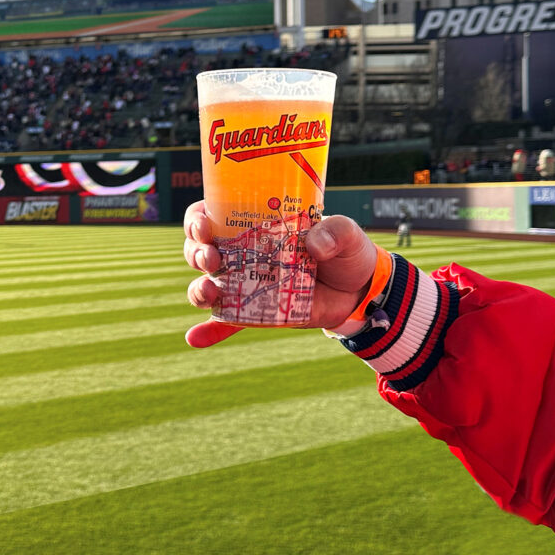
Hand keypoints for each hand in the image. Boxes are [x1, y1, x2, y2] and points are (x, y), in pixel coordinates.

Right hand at [183, 201, 377, 347]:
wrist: (359, 290)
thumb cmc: (345, 252)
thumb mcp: (346, 232)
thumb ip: (335, 230)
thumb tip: (315, 244)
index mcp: (254, 224)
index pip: (211, 216)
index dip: (197, 220)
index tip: (204, 225)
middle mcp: (242, 253)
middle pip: (200, 250)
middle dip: (196, 253)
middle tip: (212, 259)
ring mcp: (246, 284)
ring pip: (207, 284)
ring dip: (198, 289)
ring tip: (209, 291)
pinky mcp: (256, 312)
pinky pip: (227, 322)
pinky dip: (210, 331)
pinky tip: (195, 338)